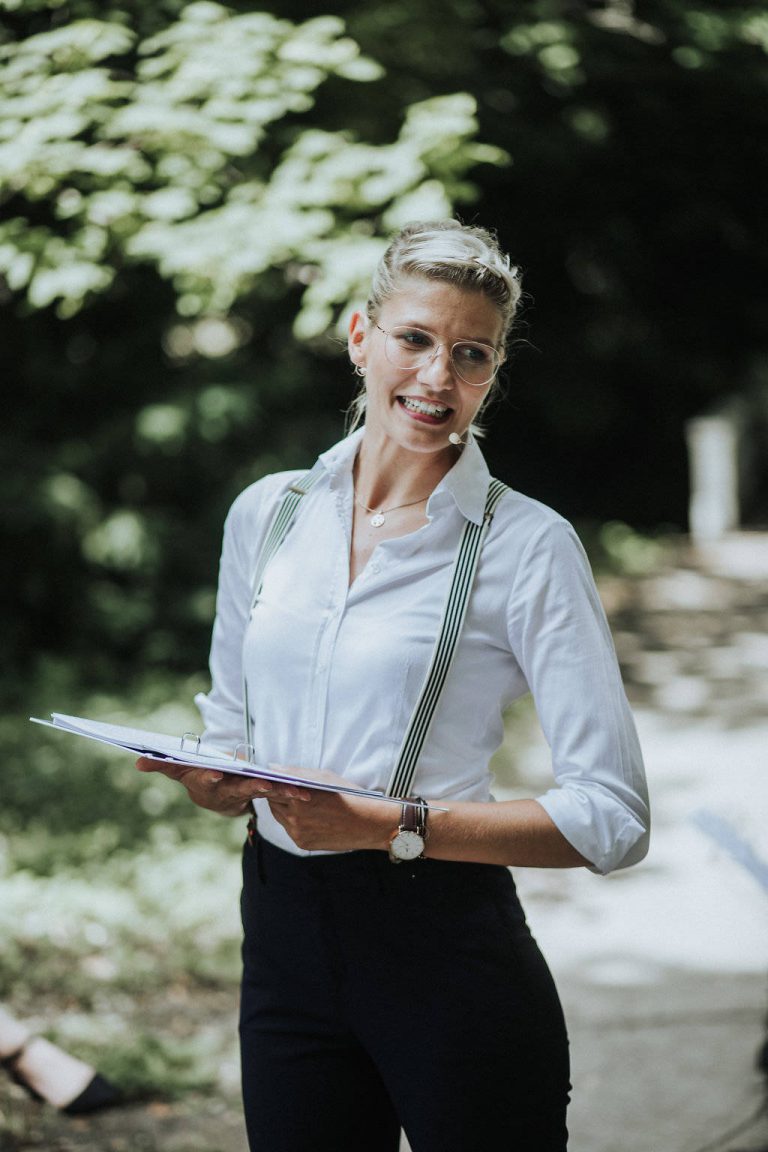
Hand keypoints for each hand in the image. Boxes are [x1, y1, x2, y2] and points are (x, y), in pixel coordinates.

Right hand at [134, 756, 303, 817]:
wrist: (218, 796)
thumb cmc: (196, 774)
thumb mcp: (178, 768)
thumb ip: (161, 763)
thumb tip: (137, 762)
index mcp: (207, 782)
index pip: (206, 778)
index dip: (210, 776)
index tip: (214, 773)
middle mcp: (227, 790)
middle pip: (239, 788)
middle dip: (251, 786)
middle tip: (263, 783)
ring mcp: (246, 792)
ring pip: (264, 791)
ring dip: (280, 792)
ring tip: (297, 791)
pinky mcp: (263, 791)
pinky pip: (277, 791)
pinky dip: (291, 791)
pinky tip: (306, 791)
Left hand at [264, 766, 390, 851]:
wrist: (368, 823)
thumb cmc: (348, 796)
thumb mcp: (323, 777)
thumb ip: (296, 772)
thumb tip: (274, 768)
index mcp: (298, 798)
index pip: (272, 789)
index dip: (274, 784)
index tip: (277, 780)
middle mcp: (294, 817)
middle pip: (273, 804)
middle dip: (277, 796)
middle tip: (287, 789)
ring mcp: (298, 833)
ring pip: (280, 818)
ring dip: (284, 809)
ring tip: (299, 802)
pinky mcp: (303, 844)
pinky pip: (290, 830)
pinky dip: (294, 822)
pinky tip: (308, 816)